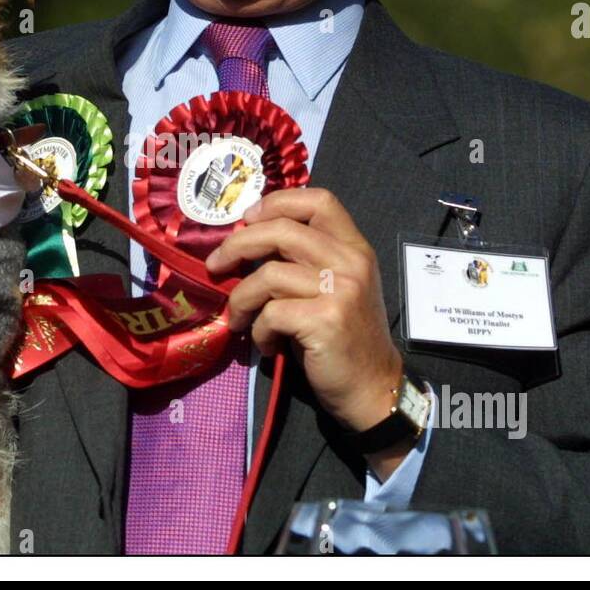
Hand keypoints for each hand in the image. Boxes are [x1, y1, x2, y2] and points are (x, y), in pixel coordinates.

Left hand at [205, 189, 412, 475]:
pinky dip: (258, 331)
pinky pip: (271, 313)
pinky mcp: (326, 320)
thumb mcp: (335, 290)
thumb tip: (246, 244)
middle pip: (282, 229)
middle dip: (238, 244)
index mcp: (355, 249)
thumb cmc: (346, 340)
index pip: (319, 200)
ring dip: (241, 299)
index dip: (277, 202)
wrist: (374, 388)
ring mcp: (341, 290)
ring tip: (238, 320)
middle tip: (215, 265)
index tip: (248, 219)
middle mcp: (351, 263)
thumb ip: (305, 262)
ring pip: (268, 275)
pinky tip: (266, 344)